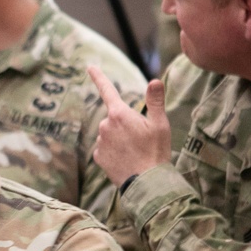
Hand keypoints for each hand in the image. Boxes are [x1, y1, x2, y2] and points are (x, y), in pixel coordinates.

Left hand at [88, 66, 170, 186]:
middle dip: (125, 124)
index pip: (107, 90)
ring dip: (119, 139)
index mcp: (120, 113)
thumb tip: (155, 81)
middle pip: (114, 118)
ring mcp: (100, 142)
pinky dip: (114, 152)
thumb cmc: (156, 152)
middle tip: (141, 139)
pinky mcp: (98, 157)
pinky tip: (125, 160)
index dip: (98, 77)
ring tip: (135, 152)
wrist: (147, 183)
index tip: (89, 66)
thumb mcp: (160, 124)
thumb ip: (155, 101)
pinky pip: (105, 149)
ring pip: (109, 134)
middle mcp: (105, 125)